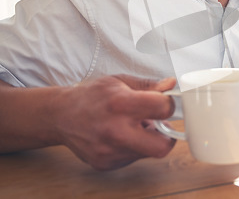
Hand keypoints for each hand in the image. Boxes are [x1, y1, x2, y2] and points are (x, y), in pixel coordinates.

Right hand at [52, 75, 176, 169]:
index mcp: (121, 104)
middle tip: (160, 125)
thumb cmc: (92, 96)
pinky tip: (122, 135)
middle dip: (167, 136)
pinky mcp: (105, 163)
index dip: (168, 105)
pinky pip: (132, 158)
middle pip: (161, 147)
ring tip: (135, 126)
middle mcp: (115, 131)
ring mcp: (109, 151)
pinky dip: (134, 147)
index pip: (163, 109)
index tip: (164, 104)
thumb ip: (149, 85)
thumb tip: (171, 85)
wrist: (61, 115)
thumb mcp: (120, 81)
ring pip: (148, 153)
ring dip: (148, 140)